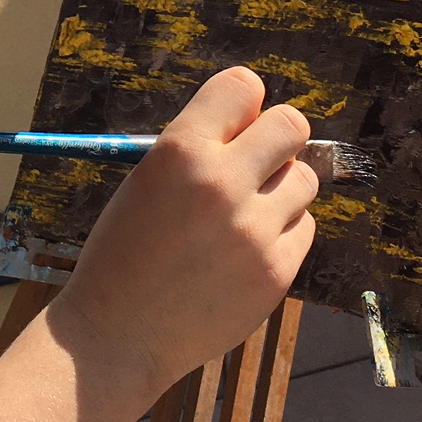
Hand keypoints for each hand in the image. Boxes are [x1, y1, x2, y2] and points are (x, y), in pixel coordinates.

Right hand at [50, 67, 315, 403]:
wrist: (118, 334)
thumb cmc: (125, 252)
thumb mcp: (146, 181)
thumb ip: (200, 148)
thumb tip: (259, 121)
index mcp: (180, 151)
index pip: (243, 87)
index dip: (243, 105)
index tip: (237, 123)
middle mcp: (221, 183)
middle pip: (291, 125)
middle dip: (277, 138)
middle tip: (255, 163)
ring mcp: (254, 230)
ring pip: (304, 179)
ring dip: (280, 189)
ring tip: (242, 215)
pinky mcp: (276, 271)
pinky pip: (304, 228)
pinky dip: (281, 233)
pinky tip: (243, 252)